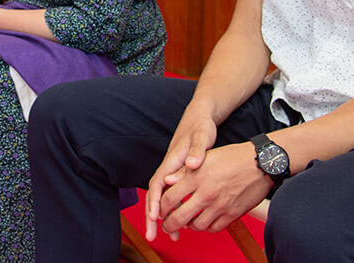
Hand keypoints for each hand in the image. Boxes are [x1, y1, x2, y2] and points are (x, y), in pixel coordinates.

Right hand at [145, 112, 217, 241]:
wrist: (199, 117)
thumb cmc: (200, 127)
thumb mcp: (201, 137)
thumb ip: (197, 151)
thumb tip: (192, 164)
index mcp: (171, 161)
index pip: (157, 184)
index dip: (154, 201)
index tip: (154, 217)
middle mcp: (168, 168)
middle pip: (154, 195)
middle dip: (151, 217)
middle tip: (151, 236)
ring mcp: (172, 172)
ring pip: (162, 198)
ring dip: (163, 218)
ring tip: (172, 237)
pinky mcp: (178, 175)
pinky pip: (172, 196)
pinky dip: (174, 210)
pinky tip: (183, 221)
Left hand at [150, 142, 271, 238]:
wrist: (260, 164)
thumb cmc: (232, 157)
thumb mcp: (205, 158)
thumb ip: (184, 171)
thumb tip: (166, 181)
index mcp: (196, 177)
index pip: (170, 198)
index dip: (160, 207)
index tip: (159, 210)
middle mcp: (206, 193)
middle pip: (179, 217)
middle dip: (169, 224)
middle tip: (167, 226)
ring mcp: (220, 206)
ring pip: (197, 226)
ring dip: (189, 226)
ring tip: (186, 223)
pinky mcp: (232, 214)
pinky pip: (214, 228)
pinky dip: (206, 228)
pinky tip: (203, 222)